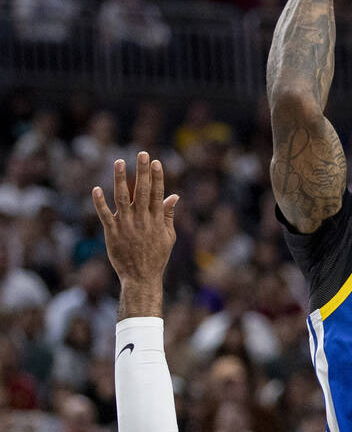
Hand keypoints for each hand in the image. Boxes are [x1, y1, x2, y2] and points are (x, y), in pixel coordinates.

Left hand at [92, 153, 178, 287]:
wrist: (141, 278)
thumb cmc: (156, 257)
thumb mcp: (168, 236)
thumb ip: (168, 215)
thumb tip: (174, 195)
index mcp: (156, 220)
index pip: (157, 194)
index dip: (157, 177)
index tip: (156, 162)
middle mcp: (142, 220)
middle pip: (141, 191)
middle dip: (142, 171)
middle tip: (142, 153)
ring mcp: (126, 225)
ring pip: (122, 198)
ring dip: (120, 179)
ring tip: (119, 161)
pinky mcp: (113, 232)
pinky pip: (105, 215)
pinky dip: (100, 203)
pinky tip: (96, 189)